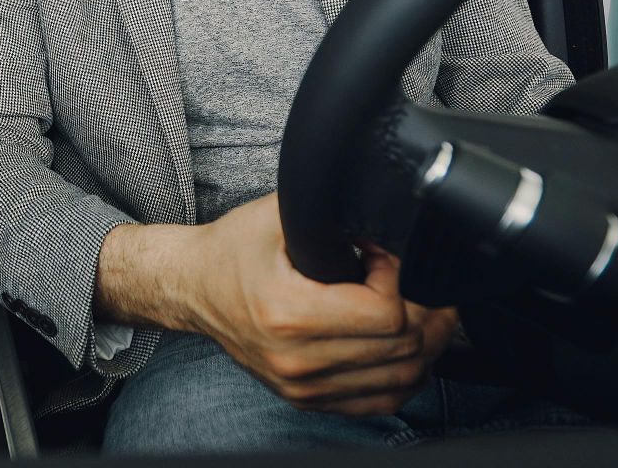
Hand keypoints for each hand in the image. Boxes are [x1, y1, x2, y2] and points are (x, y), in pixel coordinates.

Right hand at [186, 195, 454, 415]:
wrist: (193, 288)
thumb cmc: (232, 250)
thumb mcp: (279, 214)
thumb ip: (336, 215)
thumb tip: (391, 220)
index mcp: (288, 313)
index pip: (386, 315)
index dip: (402, 280)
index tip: (386, 258)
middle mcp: (296, 359)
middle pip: (402, 349)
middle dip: (424, 310)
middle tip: (416, 281)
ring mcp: (303, 387)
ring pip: (402, 380)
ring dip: (424, 345)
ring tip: (420, 310)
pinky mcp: (308, 399)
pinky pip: (381, 401)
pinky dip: (406, 374)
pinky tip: (404, 345)